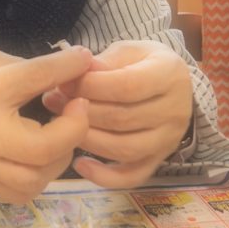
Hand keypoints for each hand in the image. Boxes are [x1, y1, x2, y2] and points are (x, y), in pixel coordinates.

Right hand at [0, 45, 92, 202]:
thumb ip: (21, 65)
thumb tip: (61, 72)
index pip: (34, 77)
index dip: (67, 66)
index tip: (84, 59)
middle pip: (42, 146)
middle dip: (74, 128)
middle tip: (78, 107)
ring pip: (36, 177)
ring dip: (61, 155)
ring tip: (62, 134)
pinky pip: (22, 193)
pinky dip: (41, 177)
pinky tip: (43, 156)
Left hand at [42, 40, 192, 188]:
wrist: (171, 84)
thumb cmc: (143, 63)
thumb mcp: (127, 51)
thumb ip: (103, 62)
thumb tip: (74, 73)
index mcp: (170, 75)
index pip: (127, 86)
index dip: (91, 86)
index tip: (64, 81)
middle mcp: (175, 111)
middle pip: (123, 119)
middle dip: (81, 111)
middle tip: (53, 101)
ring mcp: (169, 140)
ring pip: (125, 149)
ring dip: (87, 139)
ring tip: (60, 125)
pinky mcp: (158, 160)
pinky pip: (132, 176)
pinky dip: (104, 176)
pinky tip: (80, 164)